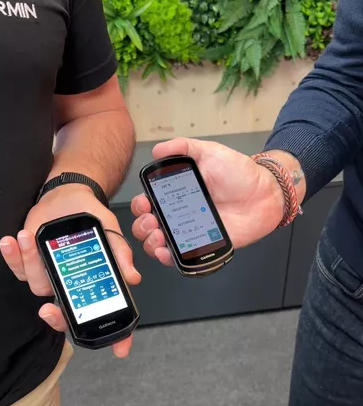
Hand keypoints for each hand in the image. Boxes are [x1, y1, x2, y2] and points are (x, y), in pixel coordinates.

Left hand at [0, 185, 140, 357]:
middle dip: (55, 317)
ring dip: (31, 263)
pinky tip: (12, 241)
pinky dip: (12, 256)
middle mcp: (72, 285)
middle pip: (66, 314)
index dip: (114, 335)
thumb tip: (132, 277)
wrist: (66, 196)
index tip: (121, 349)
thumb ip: (119, 255)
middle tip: (49, 311)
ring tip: (31, 237)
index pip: (105, 313)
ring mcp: (50, 276)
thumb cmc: (90, 217)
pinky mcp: (29, 263)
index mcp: (94, 282)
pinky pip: (18, 269)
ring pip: (38, 286)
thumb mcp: (110, 232)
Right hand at [131, 137, 291, 265]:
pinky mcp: (201, 245)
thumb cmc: (239, 173)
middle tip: (151, 220)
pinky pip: (180, 257)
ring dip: (150, 242)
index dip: (140, 204)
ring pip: (158, 243)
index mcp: (176, 192)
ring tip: (158, 235)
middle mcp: (179, 213)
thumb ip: (184, 147)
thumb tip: (158, 150)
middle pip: (147, 226)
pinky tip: (166, 251)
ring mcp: (188, 231)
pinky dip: (167, 258)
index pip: (147, 202)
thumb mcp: (210, 152)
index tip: (145, 203)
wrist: (265, 194)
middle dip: (141, 226)